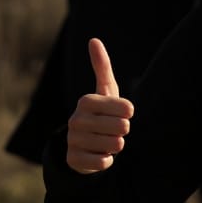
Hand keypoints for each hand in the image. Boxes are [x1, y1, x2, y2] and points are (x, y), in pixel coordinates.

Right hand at [66, 38, 133, 173]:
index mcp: (86, 101)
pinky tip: (99, 154)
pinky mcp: (74, 159)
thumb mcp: (105, 90)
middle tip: (112, 130)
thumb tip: (93, 39)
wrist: (83, 145)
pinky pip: (104, 163)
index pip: (127, 108)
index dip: (128, 114)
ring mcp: (73, 140)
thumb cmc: (101, 114)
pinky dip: (107, 161)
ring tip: (106, 141)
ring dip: (115, 146)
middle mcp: (76, 119)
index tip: (119, 114)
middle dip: (123, 131)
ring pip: (114, 146)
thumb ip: (102, 66)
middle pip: (122, 128)